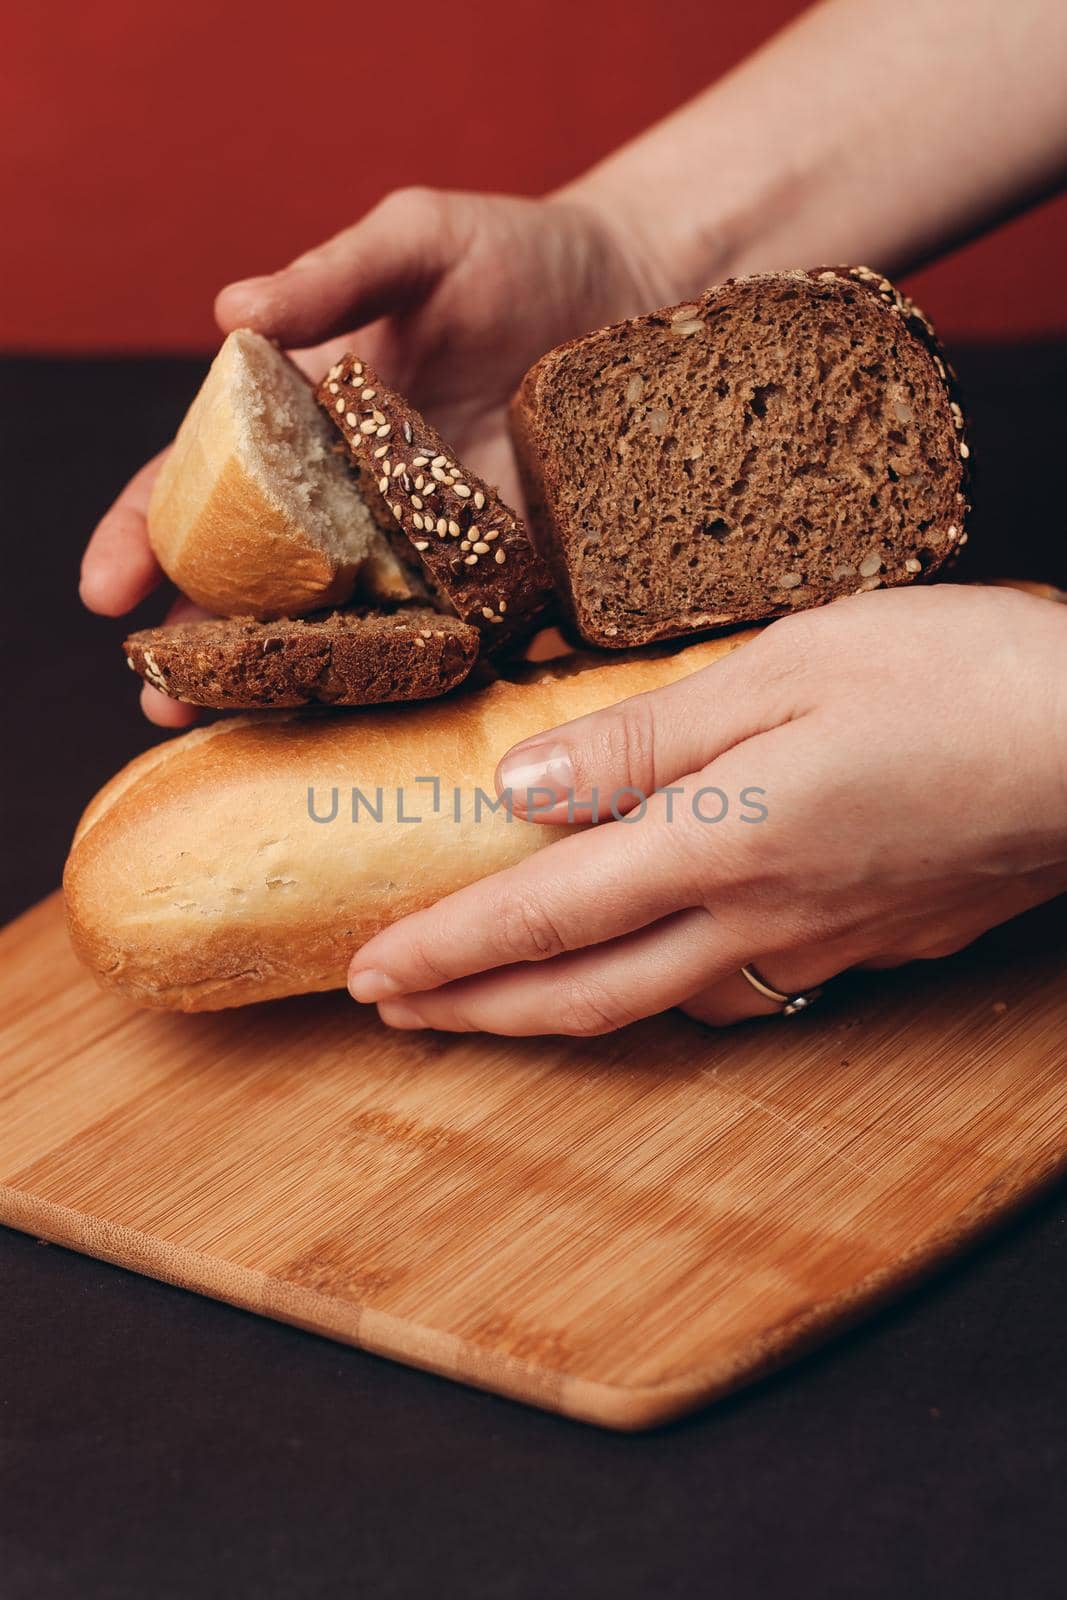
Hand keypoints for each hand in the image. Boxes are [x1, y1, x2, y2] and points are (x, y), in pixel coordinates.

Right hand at [80, 186, 672, 724]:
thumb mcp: (418, 240)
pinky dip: (411, 684)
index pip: (207, 484)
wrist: (639, 291)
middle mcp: (354, 499)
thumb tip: (229, 311)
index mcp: (307, 423)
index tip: (106, 588)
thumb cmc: (518, 253)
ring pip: (341, 629)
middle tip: (160, 696)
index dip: (148, 534)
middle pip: (260, 581)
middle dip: (204, 642)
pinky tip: (377, 722)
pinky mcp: (504, 580)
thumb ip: (332, 277)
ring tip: (239, 731)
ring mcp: (426, 548)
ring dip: (288, 683)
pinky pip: (452, 641)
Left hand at [347, 585, 1066, 1034]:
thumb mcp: (783, 666)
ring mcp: (819, 948)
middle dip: (479, 1010)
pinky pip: (742, 989)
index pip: (543, 917)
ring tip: (505, 992)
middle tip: (399, 1014)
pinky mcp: (871, 948)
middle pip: (586, 995)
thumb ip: (645, 738)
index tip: (369, 974)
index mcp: (719, 843)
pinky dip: (665, 988)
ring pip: (662, 1003)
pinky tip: (659, 962)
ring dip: (567, 1007)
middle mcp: (758, 920)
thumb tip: (523, 785)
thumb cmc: (954, 679)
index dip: (445, 951)